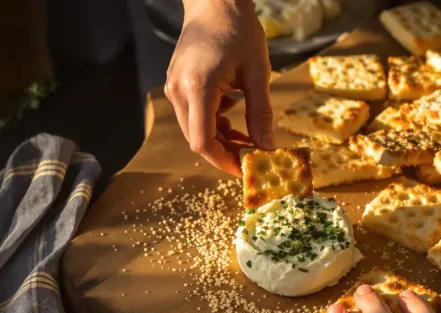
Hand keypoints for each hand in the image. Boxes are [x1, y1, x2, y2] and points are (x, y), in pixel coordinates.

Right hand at [165, 0, 275, 176]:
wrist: (214, 2)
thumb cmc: (238, 30)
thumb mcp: (257, 72)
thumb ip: (260, 112)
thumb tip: (267, 146)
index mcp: (198, 87)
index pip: (203, 142)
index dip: (224, 161)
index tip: (246, 168)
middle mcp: (179, 90)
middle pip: (197, 140)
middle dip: (225, 152)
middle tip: (252, 155)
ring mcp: (173, 87)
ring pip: (194, 129)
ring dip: (220, 138)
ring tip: (247, 135)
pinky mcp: (176, 84)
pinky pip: (192, 115)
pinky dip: (213, 122)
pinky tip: (232, 113)